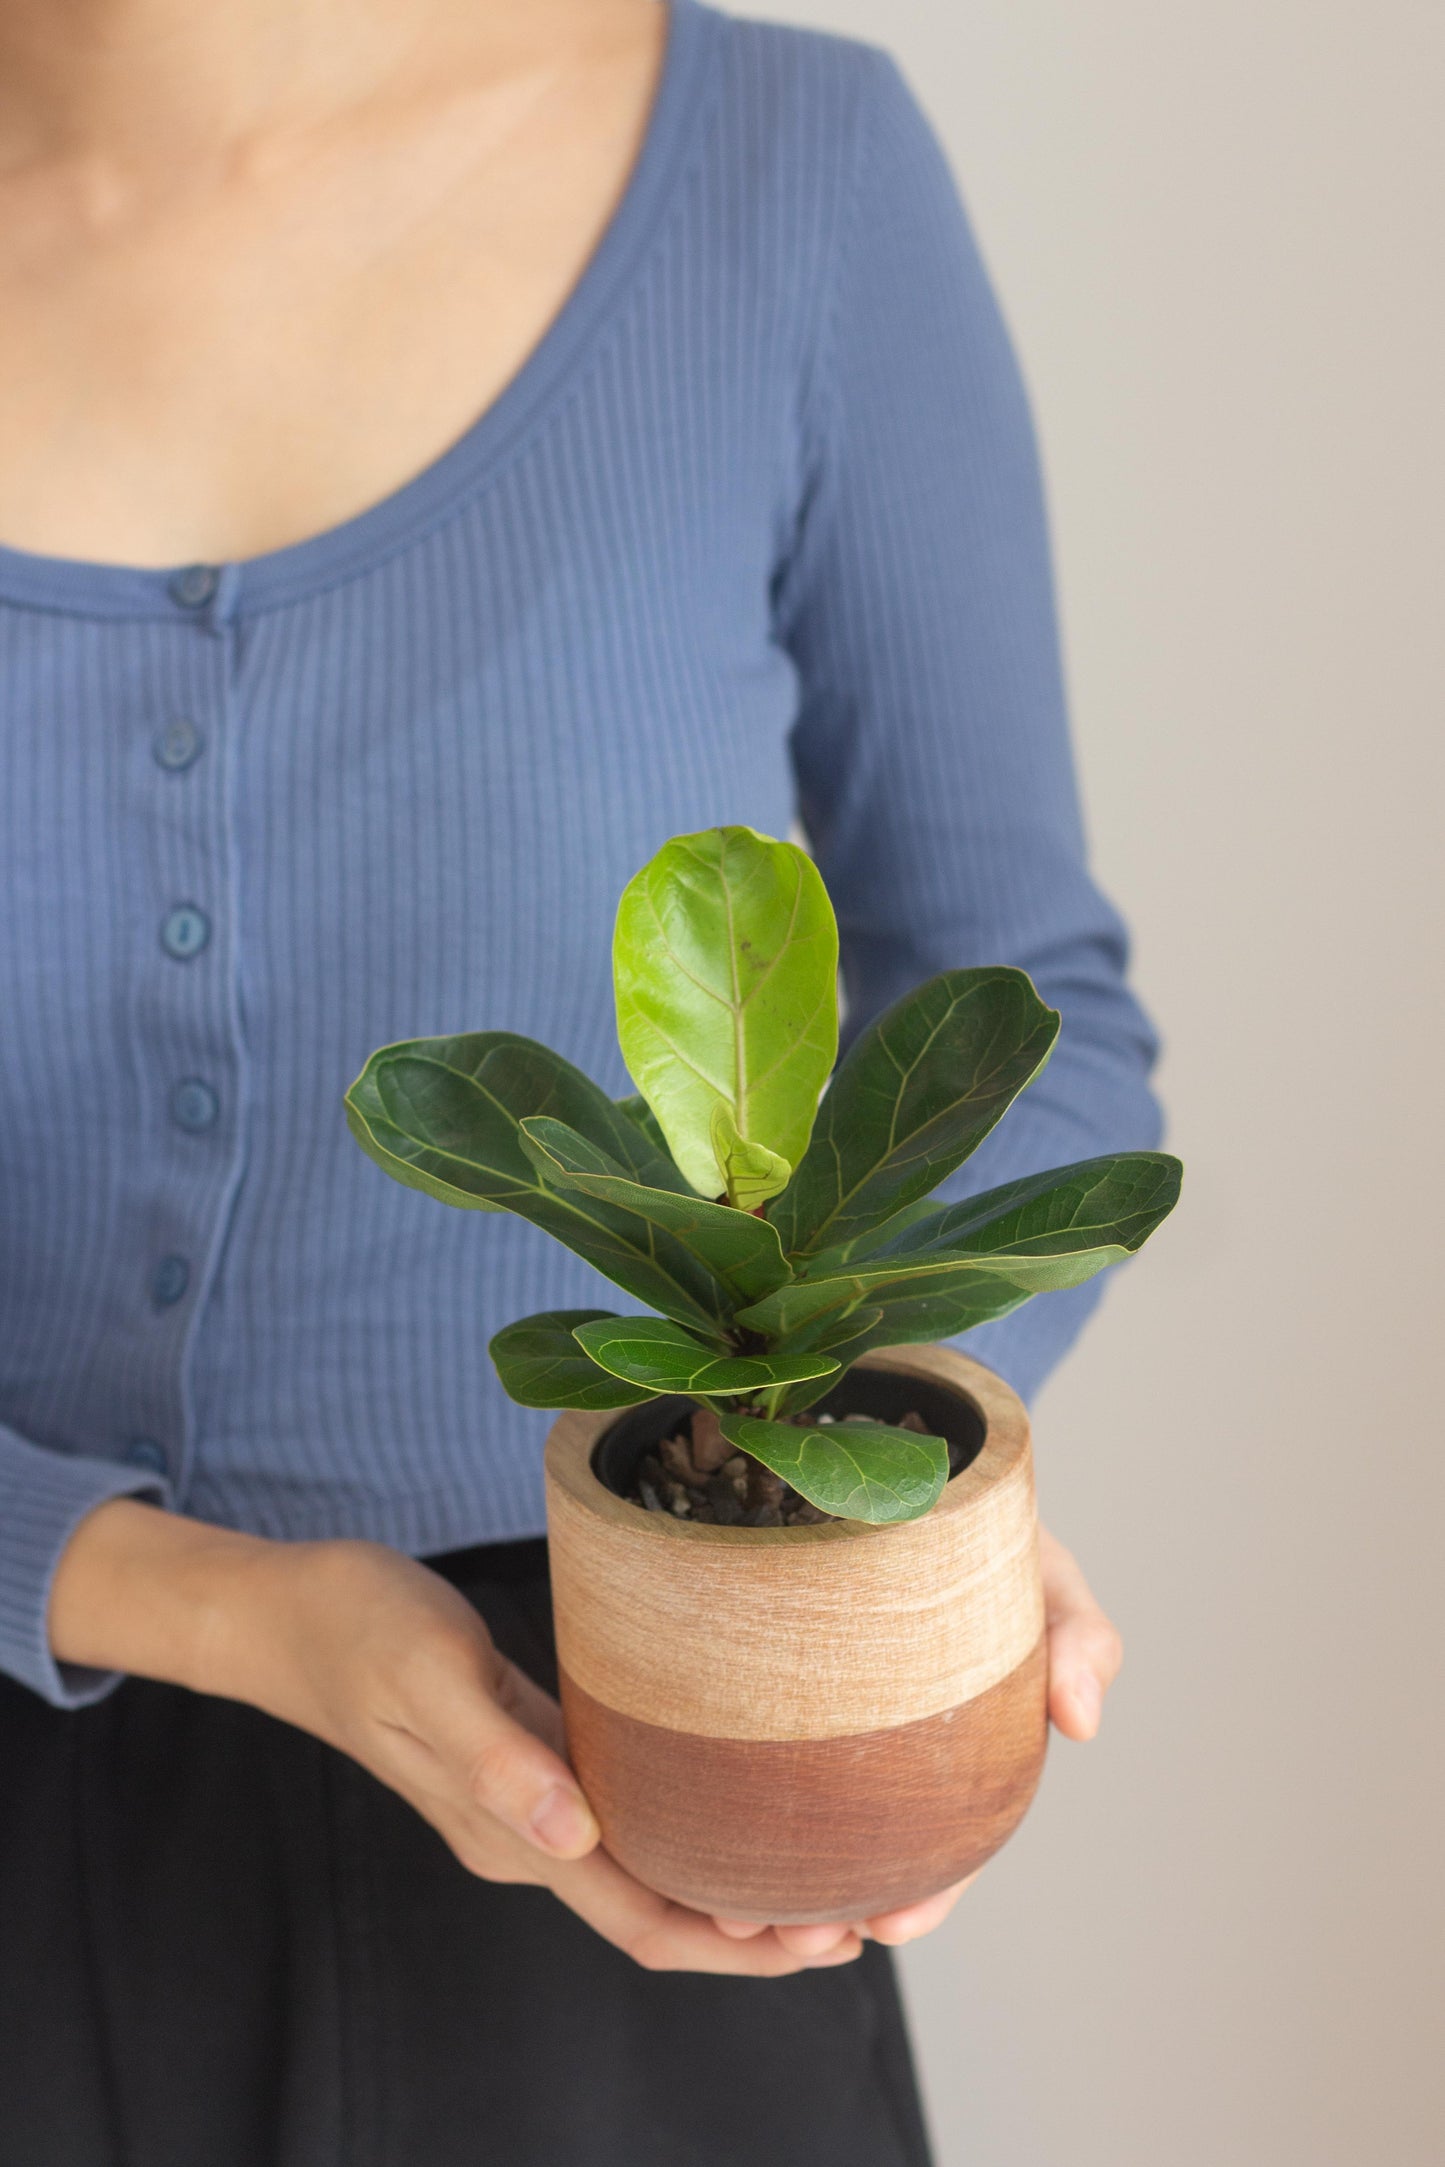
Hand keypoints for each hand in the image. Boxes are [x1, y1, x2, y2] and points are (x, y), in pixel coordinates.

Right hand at [49, 1501, 862, 1977]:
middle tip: (863, 1908)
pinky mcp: (530, 1757)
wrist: (287, 1612)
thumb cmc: (357, 1629)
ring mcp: (528, 1803)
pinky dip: (688, 1826)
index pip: (641, 1919)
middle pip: (658, 1910)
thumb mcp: (428, 1675)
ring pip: (648, 1868)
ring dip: (729, 1882)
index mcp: (511, 1834)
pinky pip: (626, 1815)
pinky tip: (735, 1792)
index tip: (826, 1937)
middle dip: (757, 1929)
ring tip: (822, 1861)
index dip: (736, 1944)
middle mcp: (529, 1836)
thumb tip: (573, 1834)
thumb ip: (497, 1756)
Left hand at [711, 1519, 1123, 1957]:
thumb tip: (1080, 1721)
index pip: (947, 1845)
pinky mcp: (751, 1666)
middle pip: (860, 1850)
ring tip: (732, 1913)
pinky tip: (691, 1826)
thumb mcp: (1046, 1574)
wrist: (909, 1454)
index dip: (925, 1895)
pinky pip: (734, 1747)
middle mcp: (885, 1745)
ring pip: (791, 1817)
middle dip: (828, 1910)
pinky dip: (720, 1794)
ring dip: (766, 1876)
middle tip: (791, 1938)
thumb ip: (1078, 1637)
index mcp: (955, 1745)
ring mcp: (815, 1712)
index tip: (885, 1928)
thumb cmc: (989, 1527)